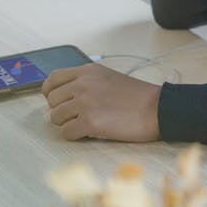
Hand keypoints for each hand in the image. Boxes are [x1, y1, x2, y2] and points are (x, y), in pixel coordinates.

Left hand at [42, 63, 160, 142]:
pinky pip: (67, 133)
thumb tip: (64, 95)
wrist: (155, 109)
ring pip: (56, 118)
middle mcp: (83, 84)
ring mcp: (85, 103)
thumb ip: (85, 81)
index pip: (52, 80)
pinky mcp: (89, 123)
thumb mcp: (107, 77)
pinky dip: (75, 136)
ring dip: (68, 124)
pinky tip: (90, 132)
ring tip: (85, 123)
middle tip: (76, 116)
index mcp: (87, 70)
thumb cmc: (136, 96)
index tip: (57, 101)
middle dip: (61, 111)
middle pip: (51, 101)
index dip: (50, 93)